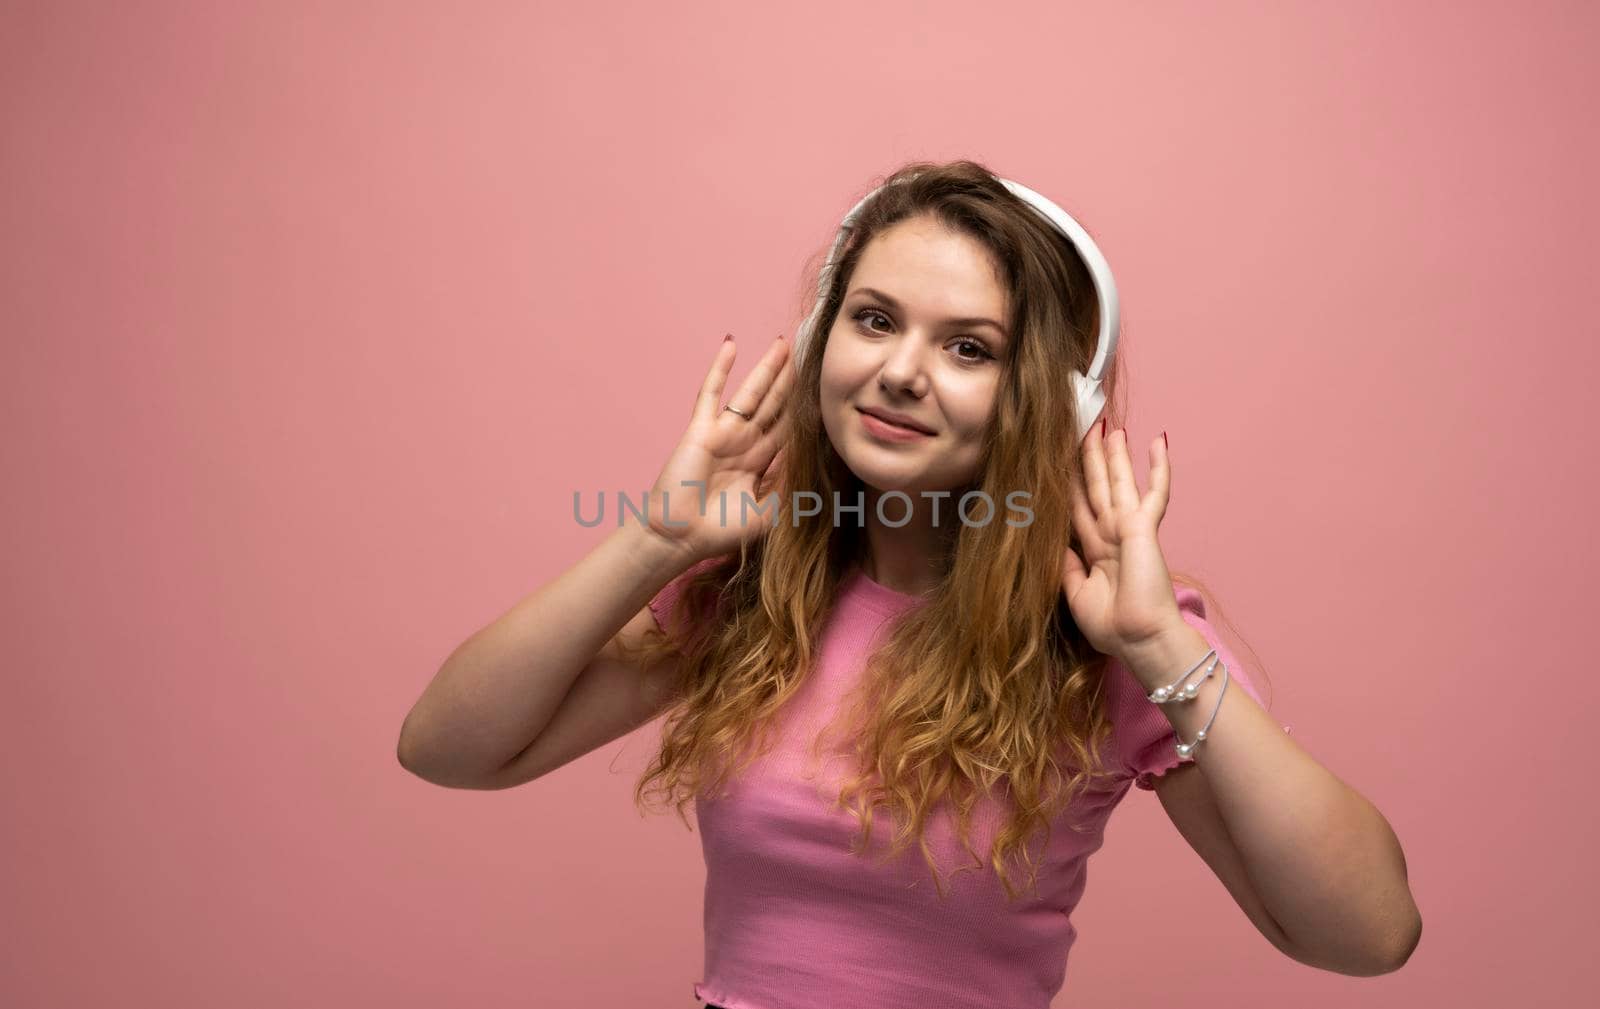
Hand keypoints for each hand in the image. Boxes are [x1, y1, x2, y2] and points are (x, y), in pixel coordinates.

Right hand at [642, 334, 794, 562]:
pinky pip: (711, 392)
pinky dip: (720, 368)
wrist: (680, 537)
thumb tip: (814, 467)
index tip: (824, 390)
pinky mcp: (701, 429)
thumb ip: (789, 490)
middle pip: (774, 405)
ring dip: (766, 368)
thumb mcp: (768, 513)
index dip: (804, 410)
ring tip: (782, 344)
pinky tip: (731, 344)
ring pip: (751, 393)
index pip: (787, 430)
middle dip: (790, 381)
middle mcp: (743, 444)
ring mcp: (723, 434)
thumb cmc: (720, 532)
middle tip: (808, 355)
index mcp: (759, 463)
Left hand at [1061, 420, 1185, 661]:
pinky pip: (1154, 491)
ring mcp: (1128, 527)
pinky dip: (1158, 466)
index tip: (1057, 460)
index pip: (1076, 507)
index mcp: (1094, 550)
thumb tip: (1054, 542)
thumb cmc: (1111, 626)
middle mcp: (1110, 533)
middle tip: (1082, 429)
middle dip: (1088, 459)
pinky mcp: (1144, 527)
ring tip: (1110, 425)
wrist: (1139, 640)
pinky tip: (1159, 440)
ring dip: (1114, 454)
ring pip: (1117, 480)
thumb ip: (1066, 565)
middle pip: (1094, 486)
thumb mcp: (1076, 594)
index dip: (1068, 483)